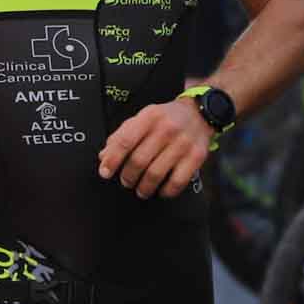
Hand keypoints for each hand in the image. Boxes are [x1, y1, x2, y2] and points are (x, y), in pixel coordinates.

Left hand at [97, 95, 211, 199]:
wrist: (199, 113)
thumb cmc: (165, 118)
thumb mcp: (142, 118)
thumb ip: (122, 135)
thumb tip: (104, 157)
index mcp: (149, 117)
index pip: (125, 141)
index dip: (112, 160)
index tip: (105, 173)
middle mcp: (167, 129)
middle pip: (139, 161)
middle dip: (128, 177)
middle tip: (126, 182)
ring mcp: (183, 143)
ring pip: (156, 174)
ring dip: (144, 187)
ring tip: (141, 190)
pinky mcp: (197, 157)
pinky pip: (177, 181)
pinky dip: (166, 191)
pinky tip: (161, 191)